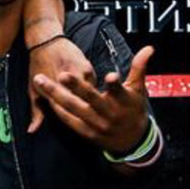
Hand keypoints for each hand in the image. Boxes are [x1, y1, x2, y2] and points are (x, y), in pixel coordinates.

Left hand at [31, 45, 152, 152]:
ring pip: (73, 108)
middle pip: (90, 99)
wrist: (132, 140)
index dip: (115, 84)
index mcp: (123, 102)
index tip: (110, 76)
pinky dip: (57, 109)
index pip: (119, 91)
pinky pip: (68, 120)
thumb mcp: (138, 89)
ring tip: (41, 81)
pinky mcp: (86, 133)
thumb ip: (139, 68)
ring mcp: (96, 124)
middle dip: (75, 86)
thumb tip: (149, 48)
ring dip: (55, 95)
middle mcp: (109, 114)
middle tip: (62, 74)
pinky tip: (45, 97)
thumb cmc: (133, 109)